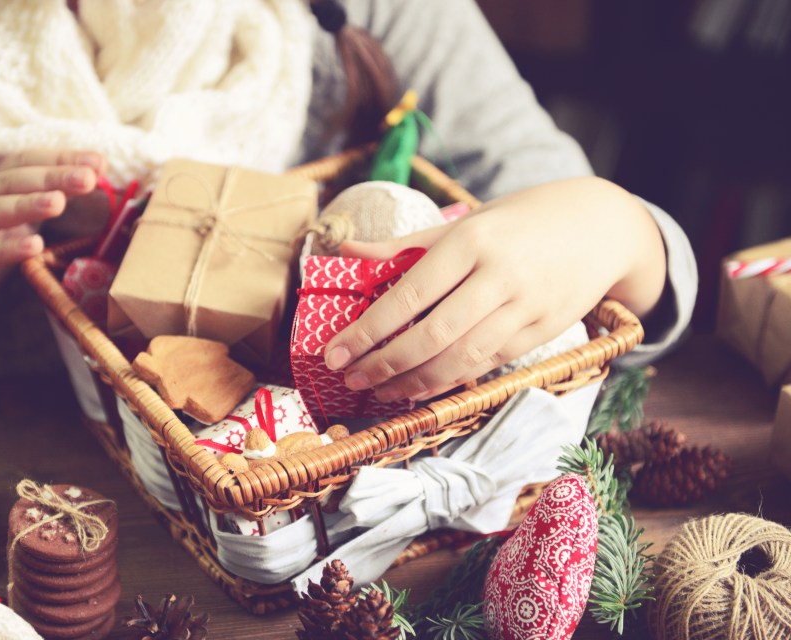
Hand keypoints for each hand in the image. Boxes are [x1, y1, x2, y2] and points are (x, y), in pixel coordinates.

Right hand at [0, 149, 105, 326]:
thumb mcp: (19, 220)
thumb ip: (49, 198)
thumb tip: (94, 177)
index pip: (24, 161)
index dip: (59, 158)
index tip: (98, 162)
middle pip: (9, 182)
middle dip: (50, 177)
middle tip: (86, 178)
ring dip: (25, 205)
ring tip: (58, 203)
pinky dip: (5, 249)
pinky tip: (34, 246)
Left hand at [322, 176, 666, 401]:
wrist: (601, 227)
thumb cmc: (519, 222)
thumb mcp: (465, 222)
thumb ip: (405, 244)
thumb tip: (347, 252)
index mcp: (472, 241)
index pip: (410, 295)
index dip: (368, 330)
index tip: (335, 351)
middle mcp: (499, 276)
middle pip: (432, 335)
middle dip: (384, 363)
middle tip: (350, 377)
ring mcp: (526, 308)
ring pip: (461, 358)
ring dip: (414, 382)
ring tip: (379, 390)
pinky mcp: (544, 332)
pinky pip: (489, 364)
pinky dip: (451, 381)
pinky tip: (421, 388)